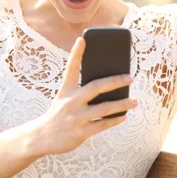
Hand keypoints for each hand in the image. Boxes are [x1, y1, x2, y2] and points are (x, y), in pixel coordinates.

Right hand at [31, 38, 137, 155]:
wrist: (41, 137)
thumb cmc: (58, 113)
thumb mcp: (64, 98)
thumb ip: (80, 90)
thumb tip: (107, 85)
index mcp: (65, 90)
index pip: (71, 68)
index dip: (76, 53)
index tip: (82, 39)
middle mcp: (70, 102)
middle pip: (95, 87)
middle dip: (114, 81)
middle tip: (129, 78)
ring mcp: (76, 117)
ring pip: (103, 108)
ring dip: (122, 104)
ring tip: (135, 102)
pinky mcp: (80, 132)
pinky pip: (102, 124)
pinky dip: (114, 120)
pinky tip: (123, 116)